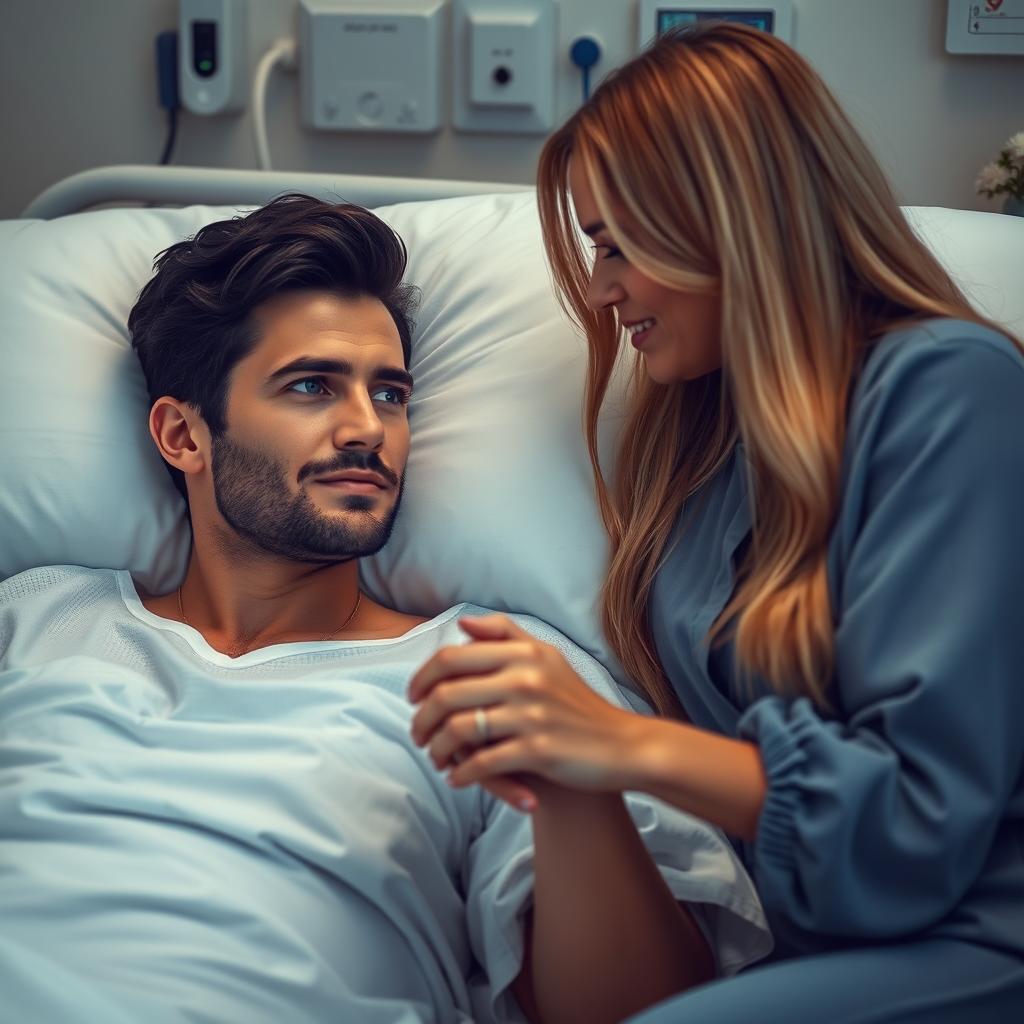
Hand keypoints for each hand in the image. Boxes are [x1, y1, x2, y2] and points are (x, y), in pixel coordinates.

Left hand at [408, 614, 646, 807]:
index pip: (451, 657)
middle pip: (446, 694)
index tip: (414, 697)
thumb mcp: (547, 658)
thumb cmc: (576, 703)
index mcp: (524, 653)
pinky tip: (457, 779)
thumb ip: (505, 635)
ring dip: (437, 749)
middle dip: (421, 718)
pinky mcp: (538, 751)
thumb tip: (461, 624)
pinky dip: (461, 774)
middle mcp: (526, 678)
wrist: (622, 746)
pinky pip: (482, 764)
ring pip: (458, 731)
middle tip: (417, 734)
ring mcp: (532, 715)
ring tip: (435, 758)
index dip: (421, 678)